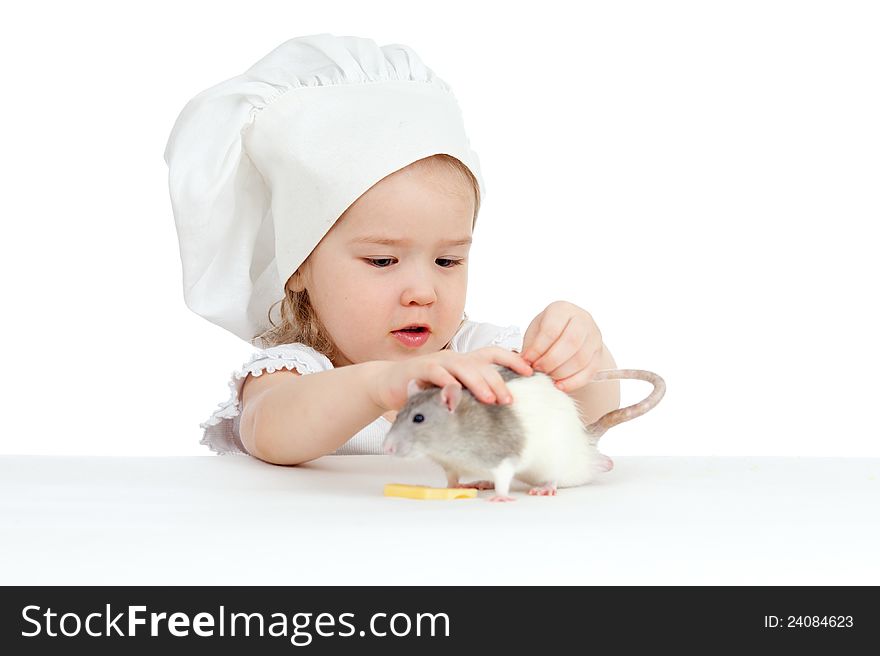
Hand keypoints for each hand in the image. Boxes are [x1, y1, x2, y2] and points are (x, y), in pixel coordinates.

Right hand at [370, 347, 533, 411]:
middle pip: (482, 364)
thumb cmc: (424, 390)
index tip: (530, 372)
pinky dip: (447, 386)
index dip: (513, 360)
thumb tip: (501, 409)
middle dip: (498, 381)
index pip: (494, 354)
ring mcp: (438, 362)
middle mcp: (455, 358)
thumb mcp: (452, 391)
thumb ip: (471, 395)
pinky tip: (454, 401)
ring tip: (490, 400)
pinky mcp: (420, 370)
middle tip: (509, 400)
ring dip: (478, 383)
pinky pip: (438, 375)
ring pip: (463, 367)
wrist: (388, 383)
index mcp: (466, 361)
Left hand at [520, 300, 604, 393]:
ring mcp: (594, 337)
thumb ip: (530, 347)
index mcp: (562, 309)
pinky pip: (588, 371)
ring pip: (581, 359)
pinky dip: (573, 382)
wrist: (568, 332)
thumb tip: (522, 365)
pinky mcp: (599, 354)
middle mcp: (582, 319)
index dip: (538, 348)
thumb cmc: (548, 331)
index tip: (527, 361)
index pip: (552, 330)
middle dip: (551, 361)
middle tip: (538, 370)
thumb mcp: (536, 331)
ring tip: (547, 377)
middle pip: (570, 343)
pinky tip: (559, 386)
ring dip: (561, 373)